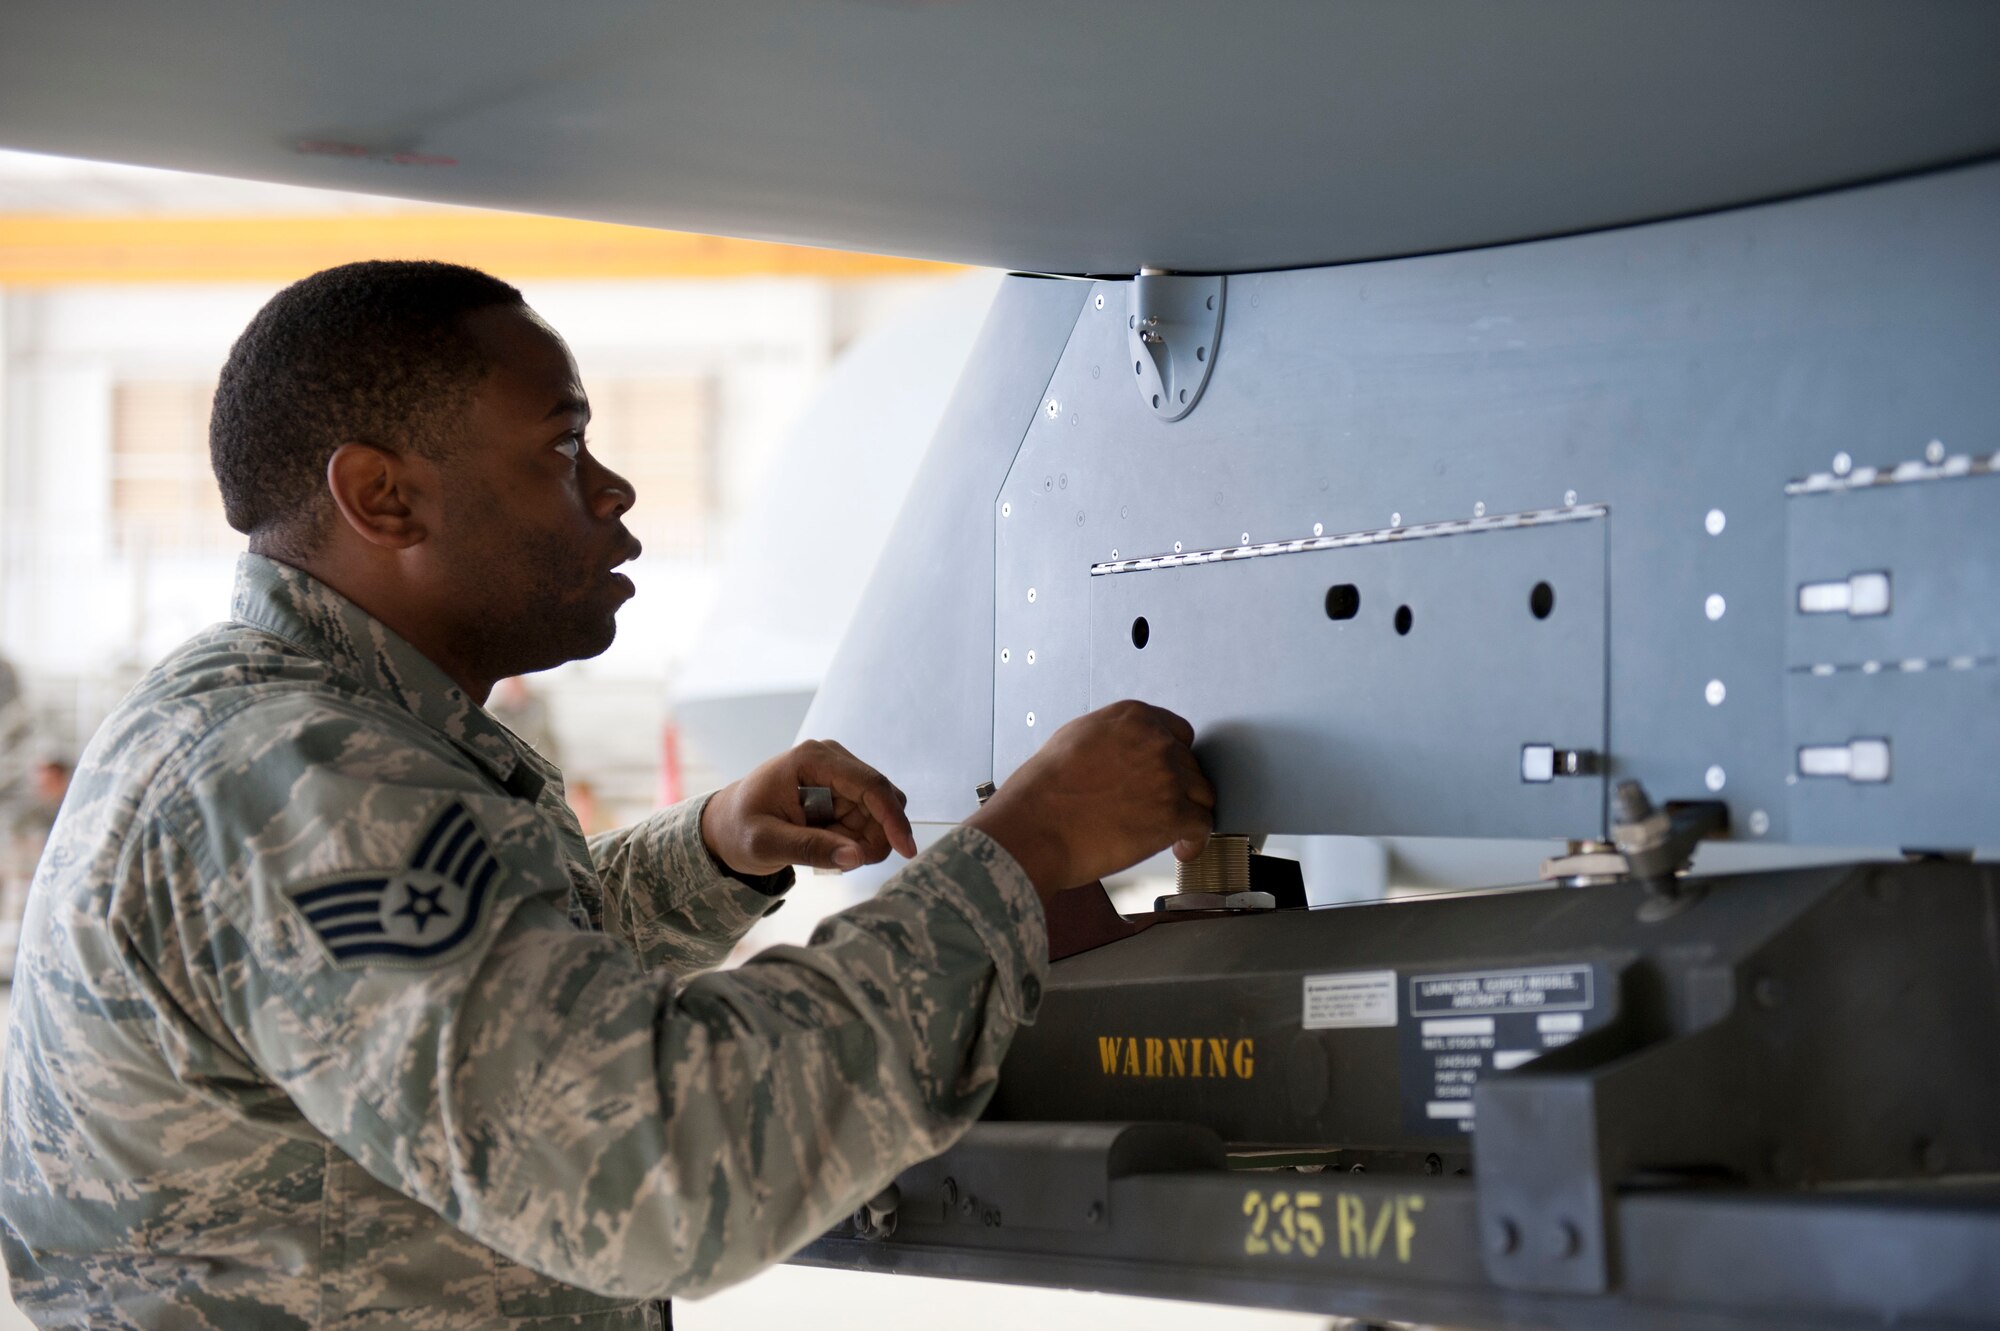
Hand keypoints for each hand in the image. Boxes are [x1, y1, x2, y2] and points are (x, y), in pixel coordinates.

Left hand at [702, 740, 917, 875]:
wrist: (725, 827)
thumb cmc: (738, 830)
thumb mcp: (766, 843)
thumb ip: (809, 848)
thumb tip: (856, 856)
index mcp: (813, 759)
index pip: (870, 785)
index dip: (894, 818)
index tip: (907, 851)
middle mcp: (832, 759)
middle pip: (882, 800)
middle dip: (875, 836)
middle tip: (845, 865)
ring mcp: (839, 775)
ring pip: (879, 814)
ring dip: (863, 841)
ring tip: (826, 855)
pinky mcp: (842, 792)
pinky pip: (868, 820)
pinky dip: (856, 840)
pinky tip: (828, 847)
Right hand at [965, 700, 1212, 901]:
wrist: (1034, 828)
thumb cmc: (1042, 791)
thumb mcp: (1075, 738)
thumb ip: (1114, 738)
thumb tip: (1128, 751)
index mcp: (1133, 717)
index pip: (1178, 733)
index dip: (1173, 760)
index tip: (1166, 778)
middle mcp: (1156, 741)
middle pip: (1190, 766)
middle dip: (1178, 790)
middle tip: (1158, 811)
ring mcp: (1169, 777)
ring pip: (1202, 795)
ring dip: (1189, 813)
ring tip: (1170, 833)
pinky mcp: (1174, 815)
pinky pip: (1203, 826)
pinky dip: (1194, 841)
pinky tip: (1180, 849)